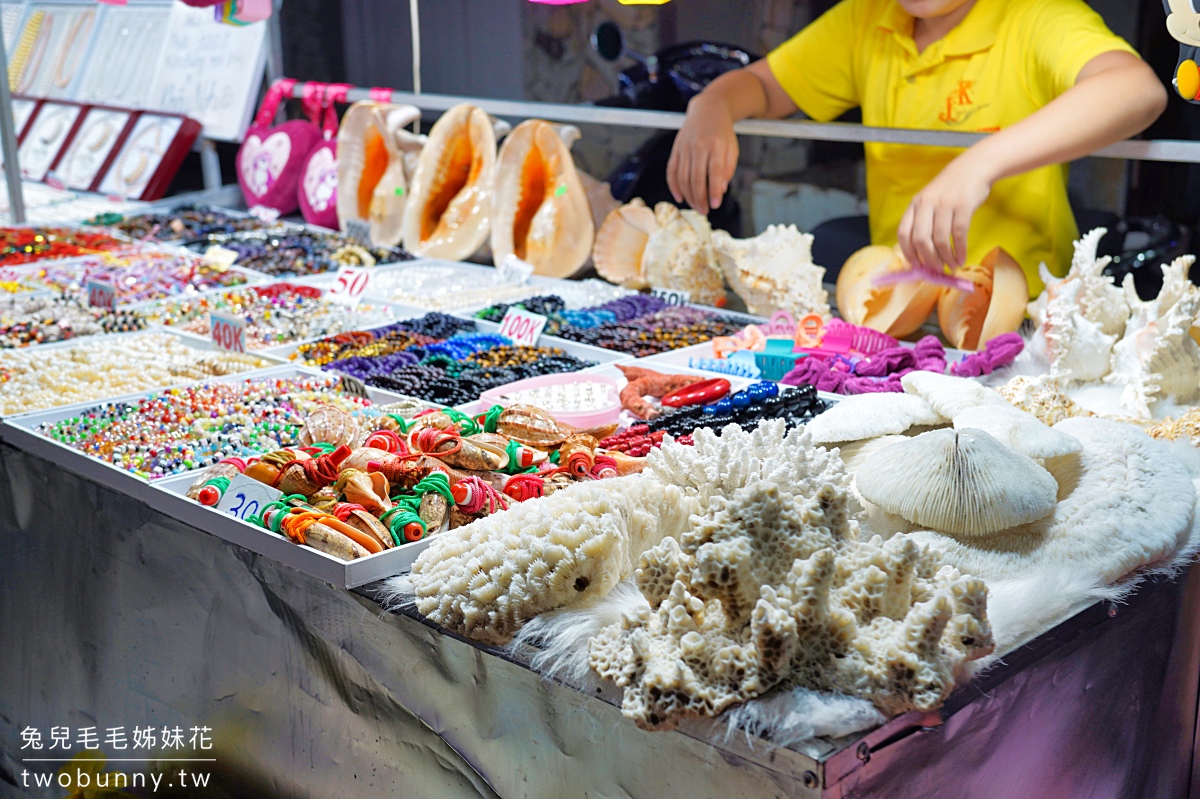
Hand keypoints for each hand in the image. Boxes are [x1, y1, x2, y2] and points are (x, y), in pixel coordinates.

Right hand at [667, 93, 738, 214]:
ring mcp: (685, 147)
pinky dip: (674, 186)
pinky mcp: (676, 150)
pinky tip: (680, 198)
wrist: (708, 109)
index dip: (714, 191)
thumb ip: (728, 169)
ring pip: (683, 177)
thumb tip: (721, 190)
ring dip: (688, 195)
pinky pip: (672, 171)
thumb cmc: (722, 132)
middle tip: (704, 211)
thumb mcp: (732, 148)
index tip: (715, 205)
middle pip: (696, 178)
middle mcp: (698, 146)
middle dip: (700, 198)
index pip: (714, 172)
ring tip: (696, 206)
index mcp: (716, 145)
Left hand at [897, 155, 993, 270]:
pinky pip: (959, 234)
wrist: (974, 167)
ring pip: (941, 240)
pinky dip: (960, 250)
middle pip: (921, 240)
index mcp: (915, 205)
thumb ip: (924, 221)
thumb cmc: (951, 189)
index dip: (908, 253)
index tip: (916, 266)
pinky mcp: (963, 206)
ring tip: (951, 267)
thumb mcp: (930, 200)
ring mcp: (945, 204)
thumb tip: (922, 254)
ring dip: (946, 258)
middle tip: (936, 270)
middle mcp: (927, 204)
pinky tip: (962, 258)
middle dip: (928, 260)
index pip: (904, 233)